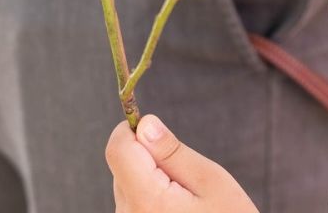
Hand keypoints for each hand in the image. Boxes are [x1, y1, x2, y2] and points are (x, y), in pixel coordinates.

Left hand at [105, 115, 259, 212]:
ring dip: (149, 179)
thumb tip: (145, 123)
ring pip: (126, 185)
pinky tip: (177, 210)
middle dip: (148, 158)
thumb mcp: (210, 181)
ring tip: (185, 198)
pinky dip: (150, 197)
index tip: (154, 129)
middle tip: (185, 175)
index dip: (132, 129)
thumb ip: (173, 152)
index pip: (117, 149)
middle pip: (122, 167)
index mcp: (147, 201)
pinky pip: (132, 204)